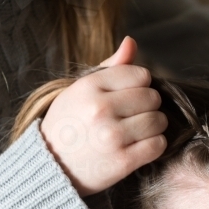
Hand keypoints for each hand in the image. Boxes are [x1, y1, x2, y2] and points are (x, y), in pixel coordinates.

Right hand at [40, 37, 167, 195]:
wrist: (50, 167)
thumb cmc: (68, 124)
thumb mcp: (80, 90)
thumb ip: (109, 67)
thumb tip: (132, 42)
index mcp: (89, 87)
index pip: (140, 75)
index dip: (141, 84)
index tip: (131, 96)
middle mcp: (100, 109)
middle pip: (152, 97)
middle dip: (149, 105)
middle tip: (136, 115)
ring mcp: (111, 136)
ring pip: (158, 121)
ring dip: (154, 126)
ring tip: (139, 130)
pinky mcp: (122, 161)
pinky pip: (158, 145)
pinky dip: (155, 145)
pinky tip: (141, 146)